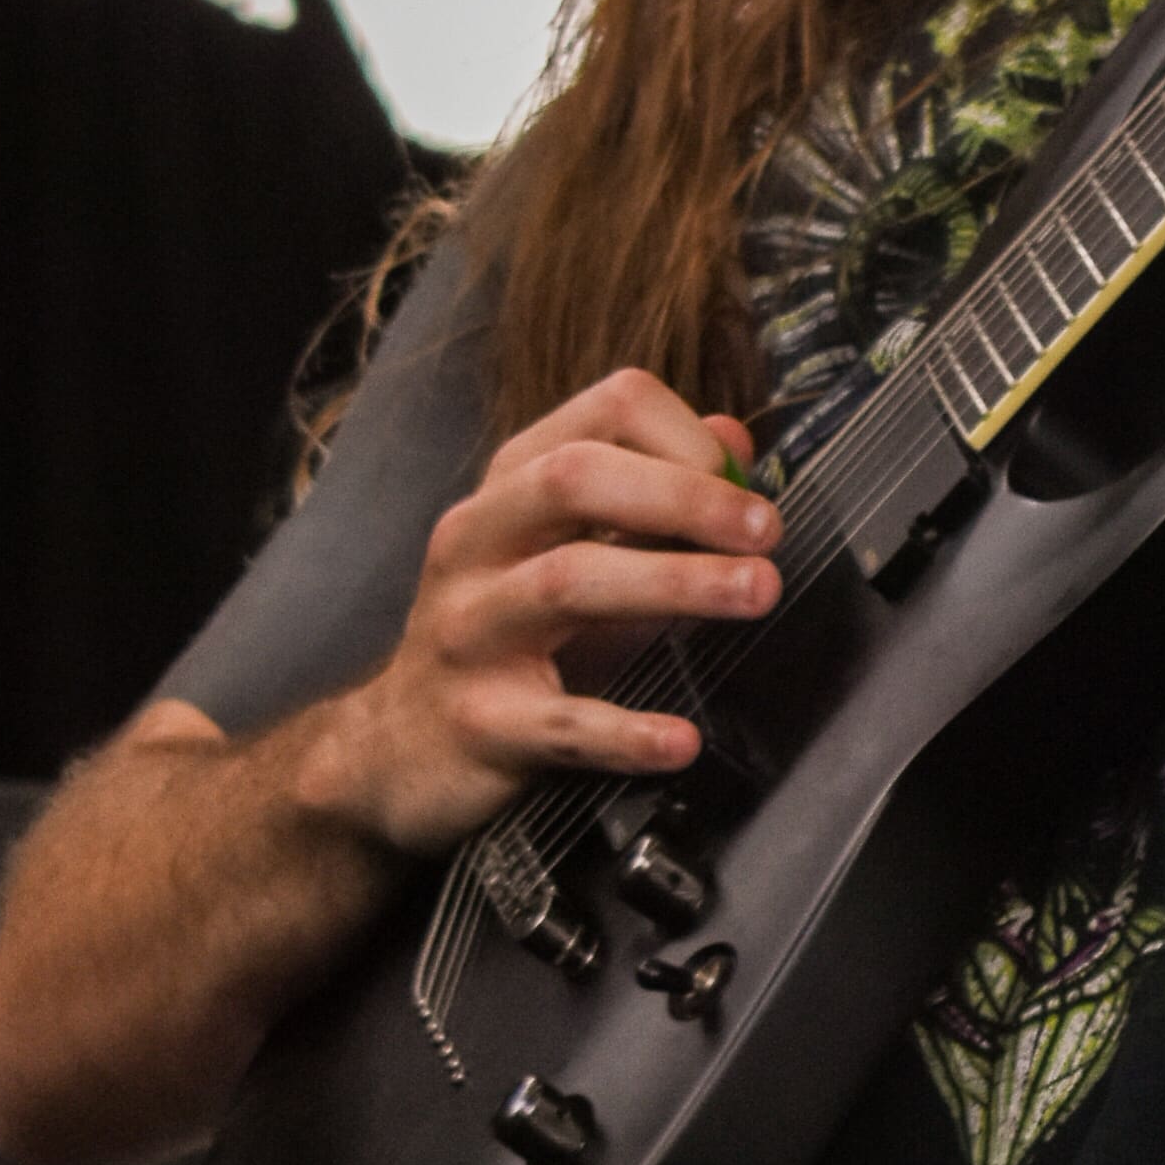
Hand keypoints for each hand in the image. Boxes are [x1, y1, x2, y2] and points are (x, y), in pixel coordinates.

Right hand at [299, 365, 778, 856]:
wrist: (398, 752)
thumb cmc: (506, 641)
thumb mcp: (570, 553)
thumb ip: (650, 498)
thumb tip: (731, 435)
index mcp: (509, 489)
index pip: (601, 412)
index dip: (686, 438)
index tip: (747, 487)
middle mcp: (476, 543)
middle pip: (576, 481)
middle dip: (684, 497)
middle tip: (766, 532)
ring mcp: (468, 631)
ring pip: (568, 582)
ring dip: (676, 581)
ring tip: (757, 593)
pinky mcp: (478, 722)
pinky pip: (559, 724)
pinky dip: (625, 731)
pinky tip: (681, 740)